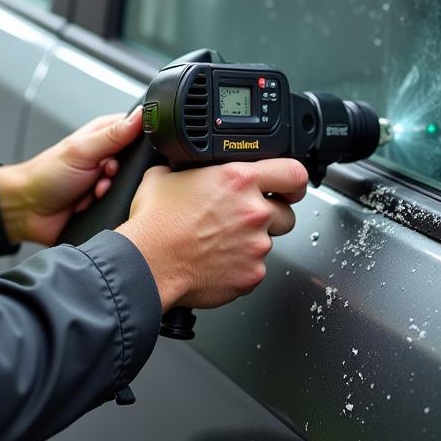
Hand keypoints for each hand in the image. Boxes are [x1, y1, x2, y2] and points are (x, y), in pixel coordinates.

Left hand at [0, 108, 142, 246]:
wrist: (27, 211)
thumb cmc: (45, 174)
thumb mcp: (82, 150)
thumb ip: (113, 134)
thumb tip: (141, 115)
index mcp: (103, 135)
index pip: (136, 130)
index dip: (139, 141)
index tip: (127, 152)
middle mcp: (106, 156)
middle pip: (136, 162)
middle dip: (122, 172)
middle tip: (105, 172)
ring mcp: (105, 180)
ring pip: (130, 186)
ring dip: (113, 190)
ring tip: (94, 190)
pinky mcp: (105, 201)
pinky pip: (121, 204)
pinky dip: (108, 204)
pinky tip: (92, 202)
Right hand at [115, 158, 305, 311]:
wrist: (147, 263)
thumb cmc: (155, 224)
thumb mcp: (165, 176)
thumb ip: (186, 168)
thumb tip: (182, 166)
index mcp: (238, 179)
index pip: (293, 173)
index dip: (294, 180)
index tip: (289, 187)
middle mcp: (253, 211)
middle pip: (287, 212)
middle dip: (271, 216)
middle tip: (243, 220)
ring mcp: (256, 245)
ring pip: (269, 242)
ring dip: (252, 242)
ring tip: (221, 243)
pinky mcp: (251, 274)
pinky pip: (255, 268)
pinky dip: (241, 266)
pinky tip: (218, 261)